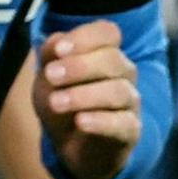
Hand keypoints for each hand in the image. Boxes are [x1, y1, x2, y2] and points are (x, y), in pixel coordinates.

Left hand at [32, 20, 138, 178]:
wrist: (70, 145)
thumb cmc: (61, 100)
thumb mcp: (47, 76)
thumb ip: (50, 54)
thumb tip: (58, 42)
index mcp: (105, 51)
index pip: (108, 32)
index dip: (85, 38)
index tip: (59, 50)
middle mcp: (123, 72)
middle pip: (113, 60)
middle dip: (79, 66)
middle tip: (51, 75)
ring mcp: (130, 101)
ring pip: (118, 91)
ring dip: (84, 95)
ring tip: (56, 102)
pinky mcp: (131, 130)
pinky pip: (123, 123)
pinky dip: (101, 121)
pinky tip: (80, 121)